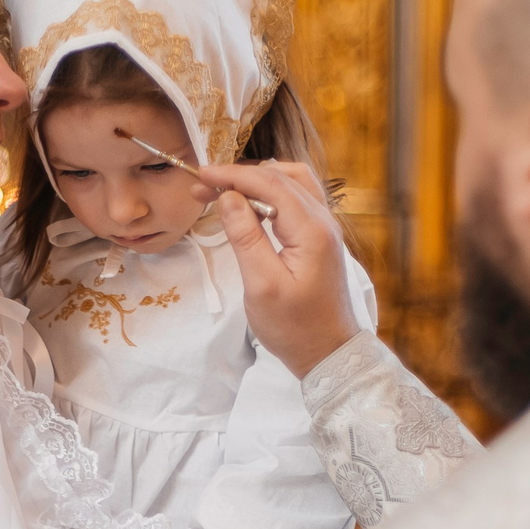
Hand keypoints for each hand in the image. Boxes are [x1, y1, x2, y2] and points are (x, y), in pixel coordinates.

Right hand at [191, 161, 360, 378]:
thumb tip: (228, 198)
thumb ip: (245, 237)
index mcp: (312, 230)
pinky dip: (270, 196)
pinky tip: (249, 209)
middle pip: (282, 177)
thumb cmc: (294, 328)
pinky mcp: (319, 240)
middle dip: (242, 176)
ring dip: (257, 182)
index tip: (200, 175)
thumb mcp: (262, 285)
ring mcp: (324, 229)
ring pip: (292, 184)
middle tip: (205, 186)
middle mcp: (324, 222)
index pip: (270, 184)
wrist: (329, 353)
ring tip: (224, 194)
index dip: (233, 175)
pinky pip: (296, 202)